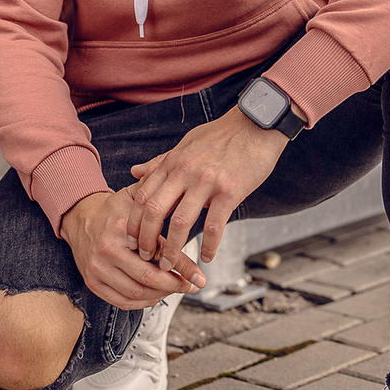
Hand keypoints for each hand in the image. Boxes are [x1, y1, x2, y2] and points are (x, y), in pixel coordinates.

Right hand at [60, 188, 205, 309]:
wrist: (80, 217)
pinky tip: (156, 295)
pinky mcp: (92, 282)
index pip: (159, 252)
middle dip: (175, 285)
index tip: (200, 278)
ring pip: (136, 293)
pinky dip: (143, 302)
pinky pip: (122, 302)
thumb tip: (188, 201)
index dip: (184, 268)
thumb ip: (160, 198)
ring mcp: (97, 269)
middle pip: (148, 278)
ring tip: (176, 289)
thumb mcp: (136, 197)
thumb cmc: (114, 209)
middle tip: (191, 286)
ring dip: (161, 295)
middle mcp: (106, 251)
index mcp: (120, 228)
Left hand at [127, 106, 288, 264]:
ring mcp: (207, 181)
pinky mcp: (230, 191)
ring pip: (180, 222)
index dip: (133, 221)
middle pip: (154, 211)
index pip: (142, 195)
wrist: (257, 124)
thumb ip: (161, 161)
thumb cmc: (222, 134)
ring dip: (172, 249)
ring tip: (170, 265)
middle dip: (146, 239)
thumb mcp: (186, 143)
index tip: (132, 239)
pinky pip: (215, 225)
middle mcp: (185, 172)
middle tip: (146, 257)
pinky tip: (207, 257)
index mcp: (173, 162)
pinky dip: (209, 245)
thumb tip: (135, 171)